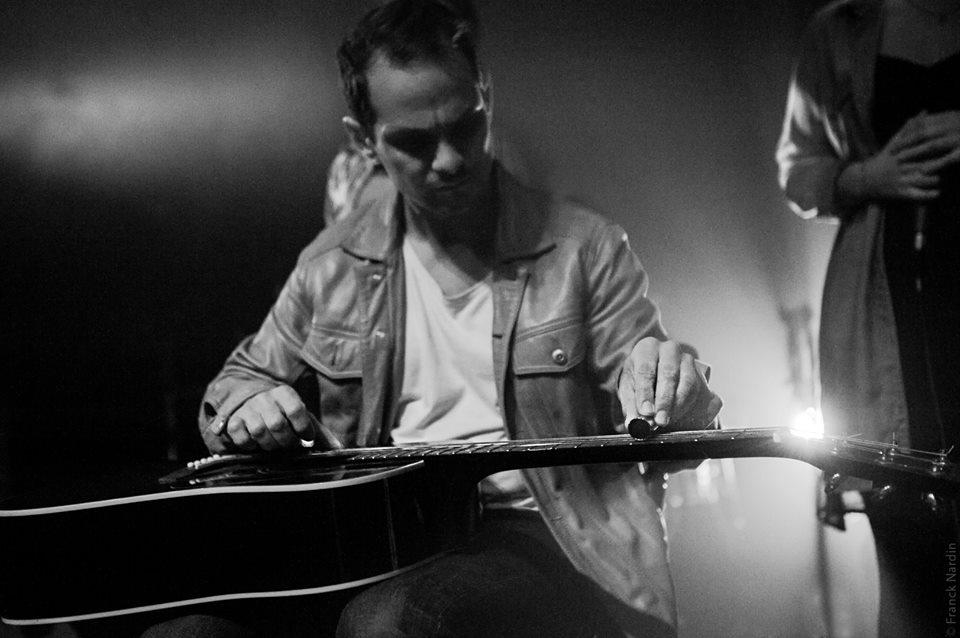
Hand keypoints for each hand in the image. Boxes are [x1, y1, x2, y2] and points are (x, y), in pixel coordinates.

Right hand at [205, 385, 338, 452]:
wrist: (251, 401)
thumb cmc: (283, 413)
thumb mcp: (302, 418)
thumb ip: (320, 434)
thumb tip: (339, 450)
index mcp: (285, 393)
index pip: (295, 409)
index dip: (303, 427)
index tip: (306, 438)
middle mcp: (264, 398)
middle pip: (277, 424)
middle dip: (287, 441)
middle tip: (290, 446)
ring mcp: (247, 409)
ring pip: (259, 431)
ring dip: (270, 445)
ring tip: (275, 445)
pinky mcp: (233, 420)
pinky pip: (242, 437)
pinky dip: (251, 446)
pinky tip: (257, 444)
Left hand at [617, 338, 721, 433]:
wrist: (656, 373)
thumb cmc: (639, 380)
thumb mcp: (629, 389)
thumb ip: (631, 405)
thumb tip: (633, 423)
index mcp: (646, 348)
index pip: (646, 369)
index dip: (645, 392)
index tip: (646, 412)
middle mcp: (668, 349)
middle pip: (668, 374)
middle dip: (664, 401)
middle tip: (659, 420)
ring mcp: (685, 359)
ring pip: (686, 382)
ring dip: (677, 405)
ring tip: (666, 421)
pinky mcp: (696, 371)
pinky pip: (694, 389)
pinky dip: (685, 405)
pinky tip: (674, 416)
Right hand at [846, 111, 959, 202]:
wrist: (863, 181)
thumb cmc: (883, 159)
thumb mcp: (893, 142)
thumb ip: (909, 128)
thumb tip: (925, 111)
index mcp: (899, 153)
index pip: (918, 147)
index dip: (934, 142)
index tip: (949, 139)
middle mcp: (899, 166)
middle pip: (920, 163)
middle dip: (938, 161)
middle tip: (954, 159)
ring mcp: (899, 180)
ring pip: (918, 179)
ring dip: (931, 179)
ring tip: (943, 177)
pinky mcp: (899, 192)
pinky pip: (914, 194)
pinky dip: (926, 195)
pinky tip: (938, 193)